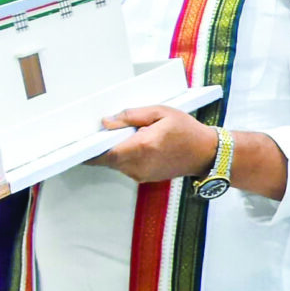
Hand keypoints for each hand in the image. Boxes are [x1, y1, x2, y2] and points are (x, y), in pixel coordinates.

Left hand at [91, 106, 217, 183]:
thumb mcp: (161, 112)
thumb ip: (132, 115)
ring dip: (116, 151)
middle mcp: (140, 164)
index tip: (84, 142)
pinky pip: (125, 167)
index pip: (106, 153)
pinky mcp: (144, 178)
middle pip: (107, 159)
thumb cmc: (187, 131)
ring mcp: (141, 174)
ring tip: (133, 136)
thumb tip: (108, 121)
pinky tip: (139, 146)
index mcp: (143, 146)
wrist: (206, 153)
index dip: (91, 149)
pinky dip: (126, 156)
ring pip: (115, 163)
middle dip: (104, 146)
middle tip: (110, 131)